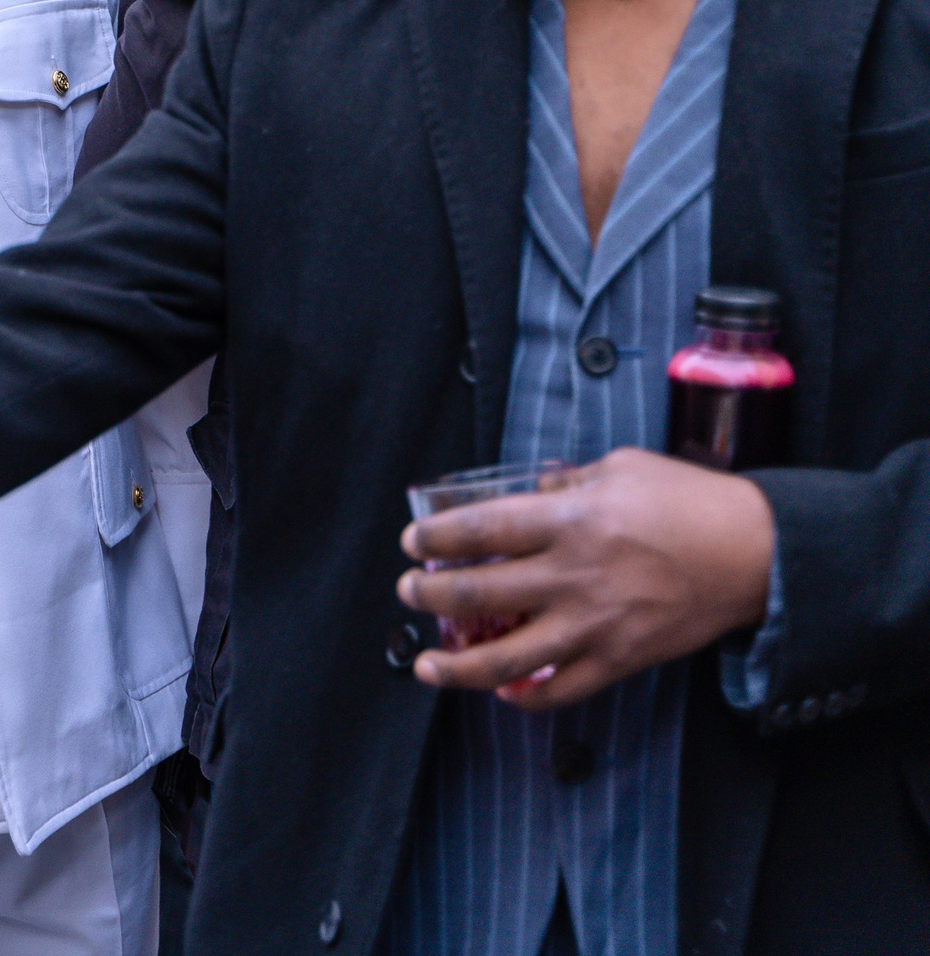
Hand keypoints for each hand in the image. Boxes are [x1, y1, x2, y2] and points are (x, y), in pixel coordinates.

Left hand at [399, 447, 774, 709]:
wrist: (757, 555)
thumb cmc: (689, 502)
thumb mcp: (619, 468)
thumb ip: (565, 480)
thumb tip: (527, 488)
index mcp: (568, 519)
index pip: (479, 529)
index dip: (434, 536)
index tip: (412, 540)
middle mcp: (572, 574)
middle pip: (477, 593)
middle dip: (429, 594)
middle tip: (409, 590)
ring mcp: (594, 623)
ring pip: (506, 658)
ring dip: (456, 665)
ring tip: (426, 663)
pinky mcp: (620, 659)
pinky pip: (561, 690)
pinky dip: (526, 698)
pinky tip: (501, 692)